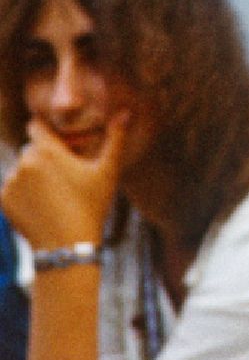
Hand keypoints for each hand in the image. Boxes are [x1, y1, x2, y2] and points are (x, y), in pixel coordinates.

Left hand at [0, 114, 127, 250]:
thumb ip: (115, 138)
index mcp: (48, 150)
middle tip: (63, 175)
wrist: (67, 246)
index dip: (46, 131)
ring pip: (20, 169)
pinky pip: (11, 188)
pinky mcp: (3, 200)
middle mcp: (25, 162)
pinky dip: (22, 193)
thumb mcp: (107, 171)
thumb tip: (125, 112)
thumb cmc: (91, 206)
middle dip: (43, 156)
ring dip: (32, 175)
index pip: (35, 125)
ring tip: (53, 194)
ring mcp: (11, 182)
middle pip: (31, 148)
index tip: (59, 143)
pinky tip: (41, 205)